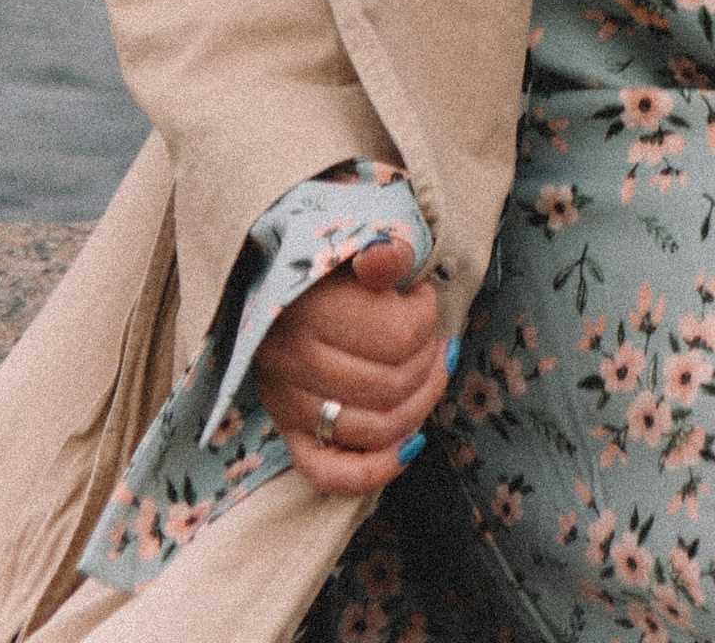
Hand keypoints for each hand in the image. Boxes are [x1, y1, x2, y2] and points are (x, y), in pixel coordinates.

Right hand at [254, 239, 452, 495]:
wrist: (282, 275)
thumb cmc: (332, 261)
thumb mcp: (359, 240)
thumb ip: (382, 250)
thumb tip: (387, 257)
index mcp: (305, 307)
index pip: (396, 337)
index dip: (426, 317)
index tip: (422, 295)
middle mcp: (289, 360)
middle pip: (391, 387)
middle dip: (429, 361)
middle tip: (432, 335)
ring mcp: (286, 402)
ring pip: (375, 430)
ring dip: (420, 405)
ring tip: (429, 371)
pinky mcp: (288, 432)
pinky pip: (332, 474)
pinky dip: (379, 467)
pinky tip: (412, 442)